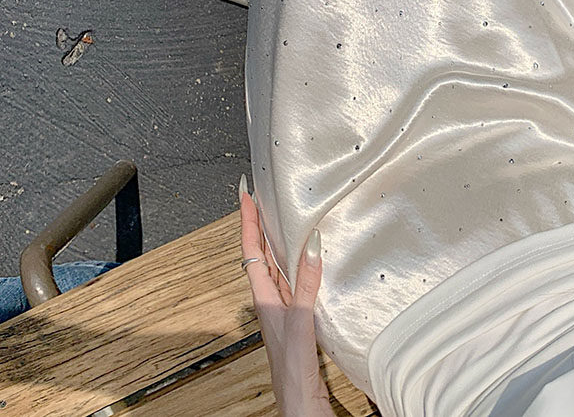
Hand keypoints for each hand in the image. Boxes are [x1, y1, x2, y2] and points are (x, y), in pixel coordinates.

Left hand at [239, 176, 334, 416]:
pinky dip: (294, 264)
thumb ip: (306, 283)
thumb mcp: (300, 320)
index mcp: (263, 298)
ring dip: (275, 242)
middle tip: (259, 198)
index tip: (245, 194)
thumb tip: (310, 243)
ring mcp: (283, 310)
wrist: (300, 405)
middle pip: (260, 255)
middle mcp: (270, 301)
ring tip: (277, 219)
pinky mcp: (298, 319)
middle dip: (259, 225)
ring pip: (275, 267)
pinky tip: (305, 262)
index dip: (247, 221)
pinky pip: (291, 281)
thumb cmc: (292, 371)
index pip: (251, 250)